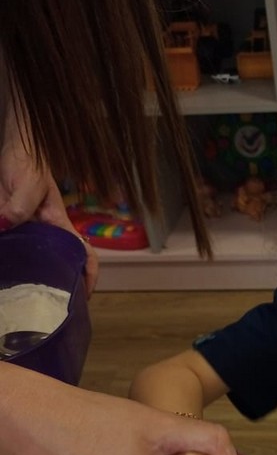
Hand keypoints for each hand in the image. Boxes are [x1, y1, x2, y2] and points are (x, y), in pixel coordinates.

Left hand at [1, 116, 98, 294]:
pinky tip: (9, 276)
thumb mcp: (25, 182)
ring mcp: (35, 231)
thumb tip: (5, 226)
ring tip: (27, 298)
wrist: (18, 145)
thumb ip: (19, 205)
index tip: (83, 298)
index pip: (86, 255)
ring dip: (39, 280)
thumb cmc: (27, 160)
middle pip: (65, 265)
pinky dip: (19, 266)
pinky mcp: (18, 226)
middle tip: (47, 308)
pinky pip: (22, 252)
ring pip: (43, 261)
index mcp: (60, 225)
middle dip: (62, 288)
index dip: (89, 277)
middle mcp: (51, 233)